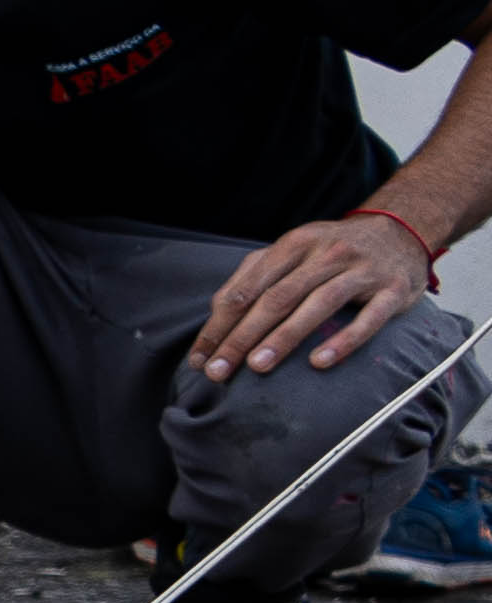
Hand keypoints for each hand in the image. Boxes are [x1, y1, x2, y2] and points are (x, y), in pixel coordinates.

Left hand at [196, 212, 433, 379]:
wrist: (403, 230)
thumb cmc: (333, 251)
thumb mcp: (293, 251)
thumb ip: (255, 276)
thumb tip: (216, 314)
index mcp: (295, 244)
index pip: (248, 289)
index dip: (220, 325)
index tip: (199, 359)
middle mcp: (328, 253)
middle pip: (277, 297)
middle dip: (242, 336)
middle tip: (218, 371)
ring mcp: (363, 270)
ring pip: (318, 304)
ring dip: (284, 337)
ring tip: (257, 366)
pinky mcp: (394, 289)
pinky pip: (368, 318)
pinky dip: (343, 340)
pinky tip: (318, 363)